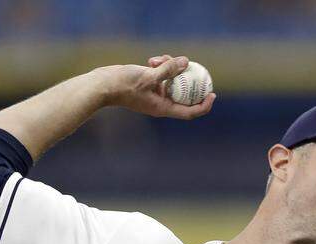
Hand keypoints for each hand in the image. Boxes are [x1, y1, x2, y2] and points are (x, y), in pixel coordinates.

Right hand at [101, 54, 215, 119]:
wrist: (103, 85)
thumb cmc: (124, 85)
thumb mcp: (149, 75)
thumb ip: (168, 69)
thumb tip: (186, 61)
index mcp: (163, 108)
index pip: (190, 112)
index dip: (204, 105)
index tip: (212, 94)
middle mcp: (160, 103)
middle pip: (184, 94)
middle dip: (190, 80)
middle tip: (199, 69)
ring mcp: (153, 94)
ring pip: (172, 81)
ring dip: (170, 68)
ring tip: (161, 58)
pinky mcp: (147, 84)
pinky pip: (161, 75)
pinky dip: (160, 66)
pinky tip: (152, 59)